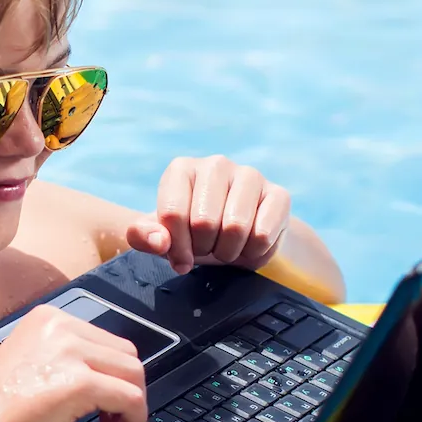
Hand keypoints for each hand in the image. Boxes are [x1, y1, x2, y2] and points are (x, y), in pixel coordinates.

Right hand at [0, 305, 149, 421]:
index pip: (106, 340)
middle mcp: (62, 326)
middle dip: (128, 386)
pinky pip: (131, 398)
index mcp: (48, 318)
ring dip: (134, 403)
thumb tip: (103, 378)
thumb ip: (64, 360)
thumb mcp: (31, 364)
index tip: (107, 398)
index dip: (114, 373)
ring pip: (134, 374)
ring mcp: (71, 352)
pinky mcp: (81, 382)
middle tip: (114, 416)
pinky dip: (135, 418)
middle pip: (126, 354)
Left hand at [126, 155, 291, 274]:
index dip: (177, 247)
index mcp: (181, 169)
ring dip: (229, 252)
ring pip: (236, 228)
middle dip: (205, 248)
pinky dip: (254, 252)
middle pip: (204, 223)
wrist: (239, 237)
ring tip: (227, 247)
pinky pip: (263, 235)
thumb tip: (159, 241)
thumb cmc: (193, 234)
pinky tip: (250, 244)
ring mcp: (250, 175)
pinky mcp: (278, 194)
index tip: (181, 257)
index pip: (172, 214)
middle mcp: (215, 164)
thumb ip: (143, 237)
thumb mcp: (161, 237)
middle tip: (208, 248)